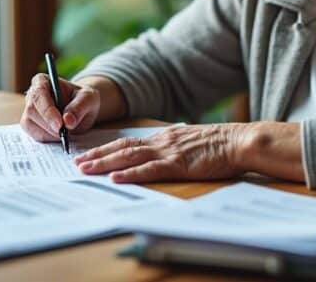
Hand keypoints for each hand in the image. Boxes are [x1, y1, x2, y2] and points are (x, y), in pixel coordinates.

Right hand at [20, 73, 100, 141]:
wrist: (82, 110)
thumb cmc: (83, 99)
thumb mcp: (88, 99)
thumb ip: (79, 107)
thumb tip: (67, 121)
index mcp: (43, 81)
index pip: (39, 94)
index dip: (47, 110)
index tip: (60, 124)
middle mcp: (32, 94)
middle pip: (31, 110)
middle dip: (49, 124)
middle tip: (65, 133)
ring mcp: (29, 111)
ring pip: (30, 124)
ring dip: (49, 133)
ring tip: (66, 132)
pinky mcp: (30, 125)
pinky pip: (34, 135)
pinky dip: (48, 139)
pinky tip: (60, 135)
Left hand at [74, 124, 247, 183]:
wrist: (238, 141)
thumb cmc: (220, 145)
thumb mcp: (191, 141)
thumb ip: (174, 147)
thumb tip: (161, 153)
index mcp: (164, 137)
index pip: (128, 143)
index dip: (107, 148)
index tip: (89, 154)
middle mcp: (161, 142)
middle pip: (122, 148)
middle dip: (98, 155)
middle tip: (77, 163)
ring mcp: (168, 152)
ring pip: (129, 157)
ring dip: (105, 163)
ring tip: (86, 169)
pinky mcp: (178, 165)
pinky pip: (149, 170)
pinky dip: (130, 173)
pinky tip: (116, 178)